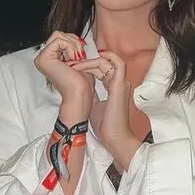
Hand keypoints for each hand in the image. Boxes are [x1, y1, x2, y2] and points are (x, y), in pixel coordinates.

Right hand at [33, 31, 93, 114]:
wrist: (80, 95)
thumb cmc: (81, 84)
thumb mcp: (79, 61)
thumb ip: (74, 48)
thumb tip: (77, 38)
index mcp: (50, 59)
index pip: (60, 37)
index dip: (74, 41)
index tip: (81, 53)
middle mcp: (43, 58)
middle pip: (58, 34)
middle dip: (73, 42)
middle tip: (79, 57)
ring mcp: (41, 59)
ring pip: (58, 35)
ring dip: (72, 45)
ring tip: (77, 59)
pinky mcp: (43, 59)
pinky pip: (58, 41)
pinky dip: (70, 48)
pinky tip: (73, 60)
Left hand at [70, 51, 142, 170]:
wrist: (114, 137)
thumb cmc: (106, 126)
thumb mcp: (95, 105)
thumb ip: (92, 95)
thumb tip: (82, 89)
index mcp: (115, 88)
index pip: (102, 70)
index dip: (88, 67)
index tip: (73, 68)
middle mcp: (120, 83)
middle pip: (104, 64)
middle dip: (86, 62)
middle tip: (71, 64)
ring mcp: (122, 83)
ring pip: (108, 61)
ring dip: (91, 61)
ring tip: (76, 64)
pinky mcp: (121, 84)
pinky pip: (117, 63)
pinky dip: (106, 57)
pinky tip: (90, 60)